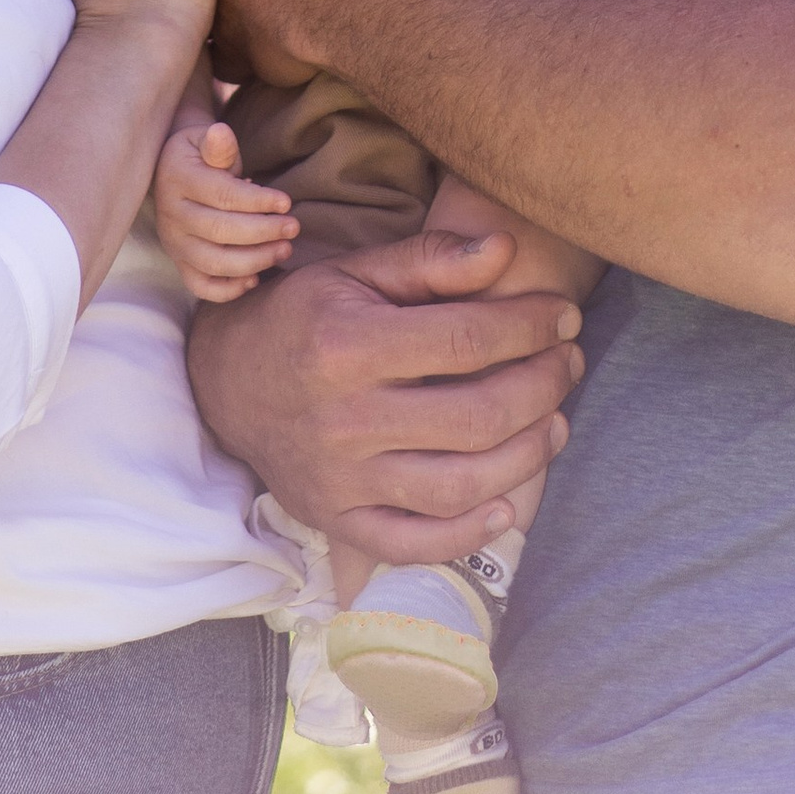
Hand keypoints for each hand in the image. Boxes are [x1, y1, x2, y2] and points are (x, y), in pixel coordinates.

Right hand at [153, 114, 296, 301]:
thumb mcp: (204, 139)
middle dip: (263, 232)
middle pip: (220, 232)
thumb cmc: (199, 154)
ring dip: (254, 261)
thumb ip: (218, 144)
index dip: (257, 201)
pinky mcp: (179, 263)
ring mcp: (173, 243)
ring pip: (213, 263)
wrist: (171, 172)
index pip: (222, 196)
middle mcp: (171, 216)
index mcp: (177, 179)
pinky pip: (201, 286)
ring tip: (284, 250)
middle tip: (293, 228)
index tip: (286, 202)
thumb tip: (221, 133)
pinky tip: (255, 278)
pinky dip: (228, 289)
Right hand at [185, 223, 586, 561]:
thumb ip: (431, 260)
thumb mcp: (356, 271)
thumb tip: (507, 250)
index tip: (562, 317)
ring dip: (525, 456)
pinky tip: (507, 503)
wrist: (225, 382)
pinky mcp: (338, 521)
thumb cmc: (305, 315)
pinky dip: (468, 534)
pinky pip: (414, 543)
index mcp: (349, 345)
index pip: (466, 339)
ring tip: (556, 422)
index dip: (529, 327)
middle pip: (475, 415)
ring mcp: (342, 479)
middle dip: (541, 387)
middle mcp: (345, 418)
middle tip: (569, 364)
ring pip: (458, 485)